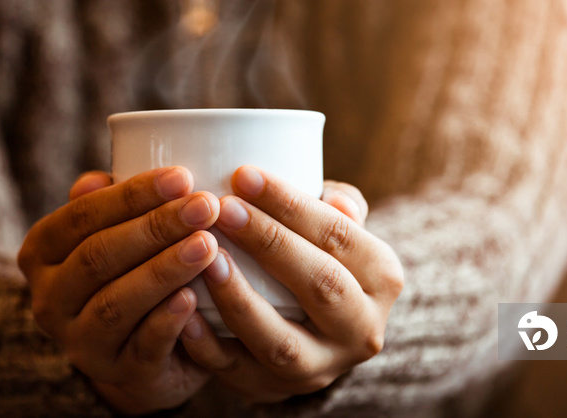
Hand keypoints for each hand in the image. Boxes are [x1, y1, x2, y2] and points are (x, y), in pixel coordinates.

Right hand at [18, 167, 220, 413]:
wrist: (150, 348)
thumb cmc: (135, 271)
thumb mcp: (120, 234)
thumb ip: (113, 206)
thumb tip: (100, 177)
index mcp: (44, 253)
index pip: (82, 216)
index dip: (133, 195)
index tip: (183, 177)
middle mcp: (51, 299)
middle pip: (98, 256)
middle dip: (156, 227)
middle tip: (205, 206)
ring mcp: (81, 341)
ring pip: (116, 303)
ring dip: (164, 270)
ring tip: (207, 244)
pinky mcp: (119, 372)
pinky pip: (142, 346)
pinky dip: (167, 320)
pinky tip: (193, 297)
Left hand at [179, 166, 403, 402]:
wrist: (318, 327)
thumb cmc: (320, 256)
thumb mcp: (342, 228)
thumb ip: (341, 206)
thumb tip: (335, 200)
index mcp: (383, 277)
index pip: (340, 236)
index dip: (292, 205)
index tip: (244, 175)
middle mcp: (363, 328)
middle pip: (321, 284)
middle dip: (269, 242)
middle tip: (221, 209)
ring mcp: (322, 367)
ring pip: (281, 341)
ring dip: (240, 299)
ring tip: (205, 258)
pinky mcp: (278, 390)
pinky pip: (239, 373)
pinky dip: (208, 345)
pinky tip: (183, 309)